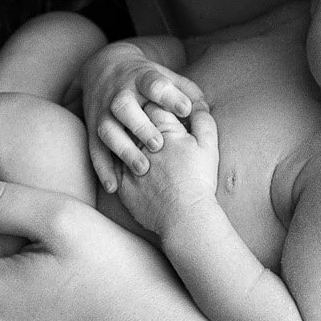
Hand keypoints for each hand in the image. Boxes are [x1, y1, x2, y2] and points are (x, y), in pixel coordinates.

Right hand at [80, 43, 206, 191]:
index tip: (185, 109)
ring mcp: (103, 112)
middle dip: (141, 126)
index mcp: (141, 78)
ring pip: (107, 130)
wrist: (103, 68)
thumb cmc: (146, 81)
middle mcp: (120, 94)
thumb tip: (203, 109)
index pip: (153, 83)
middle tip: (158, 145)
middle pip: (124, 106)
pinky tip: (114, 186)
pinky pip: (94, 150)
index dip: (169, 96)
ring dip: (123, 150)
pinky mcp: (93, 129)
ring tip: (142, 168)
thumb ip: (187, 91)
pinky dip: (102, 169)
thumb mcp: (167, 76)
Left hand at [117, 106, 221, 230]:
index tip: (157, 109)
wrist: (185, 217)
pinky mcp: (122, 182)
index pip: (151, 105)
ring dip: (125, 140)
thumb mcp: (208, 146)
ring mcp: (129, 163)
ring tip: (135, 145)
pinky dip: (116, 161)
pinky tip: (125, 164)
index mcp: (164, 131)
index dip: (154, 105)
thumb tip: (198, 103)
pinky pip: (112, 165)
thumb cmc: (199, 181)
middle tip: (143, 123)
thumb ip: (203, 120)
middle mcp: (142, 144)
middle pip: (132, 121)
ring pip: (119, 141)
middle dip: (136, 119)